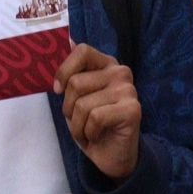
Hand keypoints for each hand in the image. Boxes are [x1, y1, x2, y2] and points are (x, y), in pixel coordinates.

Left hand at [54, 42, 140, 179]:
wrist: (111, 155)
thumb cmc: (89, 123)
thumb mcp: (74, 96)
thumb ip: (72, 70)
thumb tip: (68, 38)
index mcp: (105, 64)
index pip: (82, 50)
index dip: (64, 71)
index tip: (58, 90)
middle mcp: (120, 72)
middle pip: (76, 83)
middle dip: (68, 107)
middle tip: (79, 119)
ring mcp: (129, 90)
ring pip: (82, 104)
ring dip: (77, 124)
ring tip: (87, 130)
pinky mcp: (133, 109)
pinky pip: (95, 118)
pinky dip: (88, 132)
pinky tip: (96, 135)